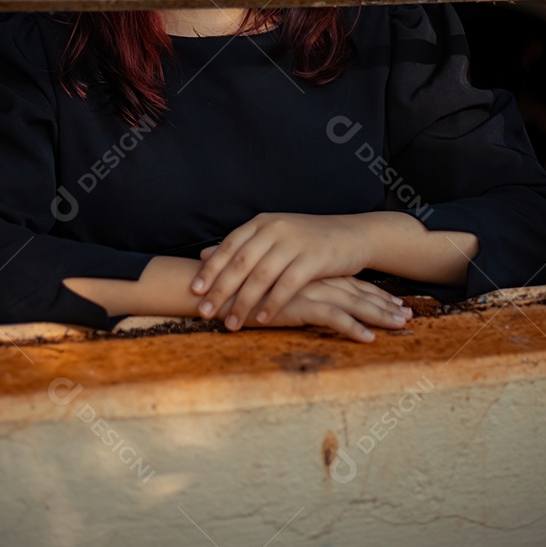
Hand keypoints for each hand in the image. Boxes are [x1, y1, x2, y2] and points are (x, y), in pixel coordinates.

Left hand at [191, 212, 375, 329]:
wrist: (352, 234)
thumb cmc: (307, 239)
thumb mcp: (273, 236)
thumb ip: (240, 245)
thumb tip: (203, 254)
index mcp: (262, 222)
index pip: (229, 246)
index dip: (210, 268)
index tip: (194, 291)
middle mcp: (275, 229)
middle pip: (240, 262)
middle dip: (220, 289)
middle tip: (204, 312)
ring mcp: (294, 243)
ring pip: (261, 276)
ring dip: (243, 302)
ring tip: (230, 324)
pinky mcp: (313, 259)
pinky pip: (287, 285)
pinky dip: (273, 303)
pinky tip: (262, 320)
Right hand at [234, 275, 412, 341]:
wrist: (214, 286)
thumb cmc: (237, 290)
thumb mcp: (268, 288)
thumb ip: (285, 288)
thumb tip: (300, 296)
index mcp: (307, 270)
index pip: (347, 281)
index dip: (372, 292)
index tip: (395, 301)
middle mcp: (311, 276)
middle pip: (356, 290)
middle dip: (384, 303)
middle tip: (409, 315)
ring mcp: (306, 288)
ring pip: (351, 302)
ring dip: (379, 315)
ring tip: (401, 326)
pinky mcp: (297, 303)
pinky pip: (332, 317)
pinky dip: (352, 328)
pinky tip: (369, 339)